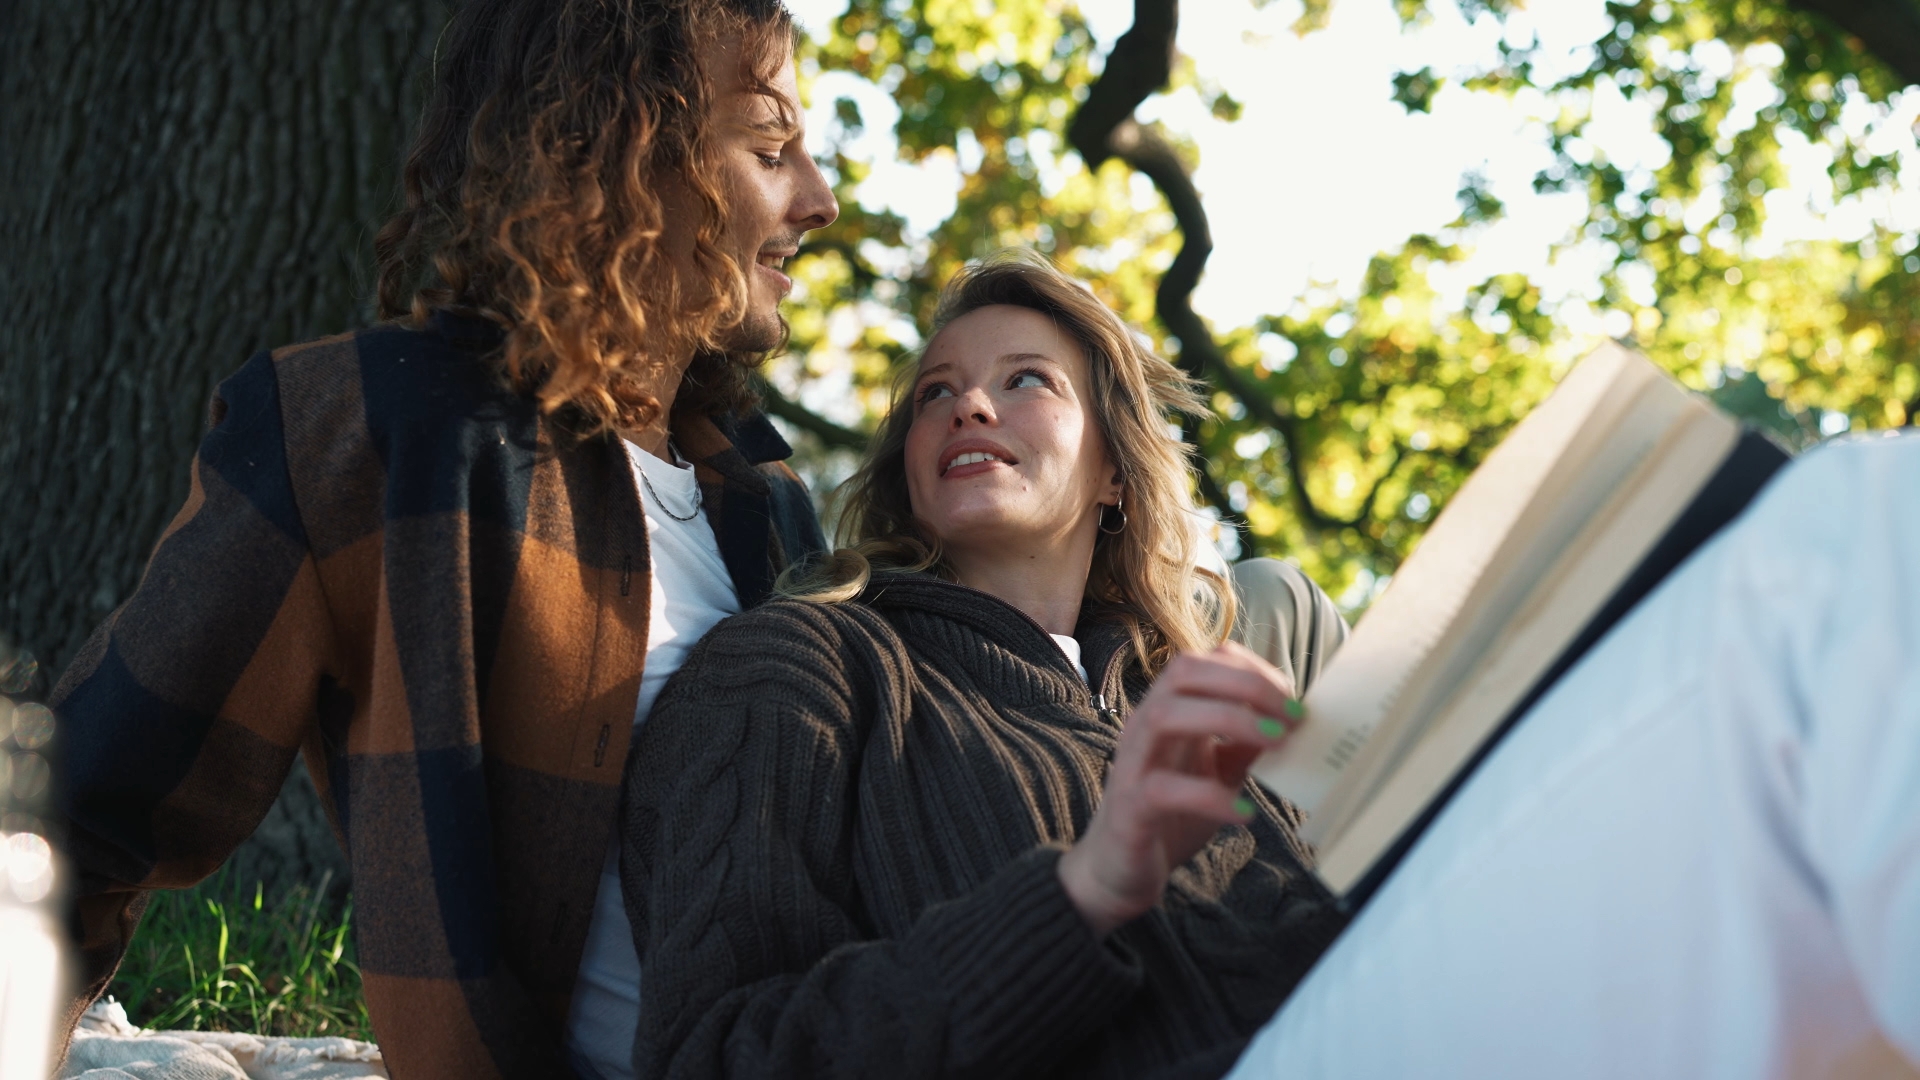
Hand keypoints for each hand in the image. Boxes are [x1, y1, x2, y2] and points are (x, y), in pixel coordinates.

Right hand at [1057, 641, 1302, 936]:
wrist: (1118, 871)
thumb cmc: (1170, 816)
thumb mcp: (1217, 772)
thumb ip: (1243, 745)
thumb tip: (1290, 721)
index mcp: (1167, 711)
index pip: (1201, 661)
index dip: (1250, 669)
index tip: (1291, 697)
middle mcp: (1144, 726)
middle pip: (1183, 673)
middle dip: (1245, 684)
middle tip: (1292, 715)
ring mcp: (1133, 764)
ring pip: (1166, 716)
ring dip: (1229, 720)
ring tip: (1276, 745)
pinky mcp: (1129, 808)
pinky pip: (1163, 789)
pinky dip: (1209, 796)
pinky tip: (1244, 812)